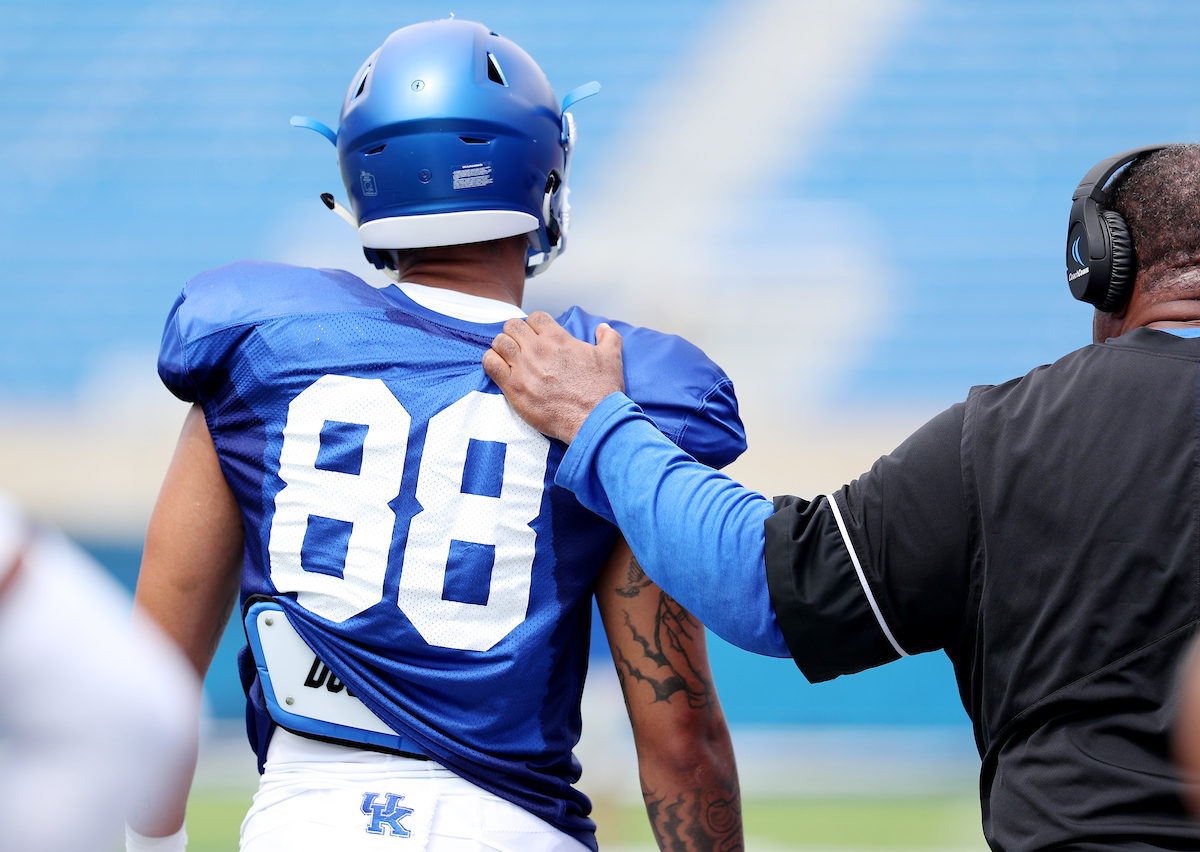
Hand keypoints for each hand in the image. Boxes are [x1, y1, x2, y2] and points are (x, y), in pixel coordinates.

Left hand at [483, 311, 623, 442]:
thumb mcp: (613, 357)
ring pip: (499, 342)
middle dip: (515, 333)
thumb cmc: (602, 390)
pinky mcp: (514, 388)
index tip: (537, 337)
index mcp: (558, 338)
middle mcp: (538, 349)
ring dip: (502, 347)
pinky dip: (491, 362)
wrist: (593, 420)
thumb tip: (603, 327)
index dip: (535, 325)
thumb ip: (608, 337)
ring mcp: (523, 368)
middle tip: (521, 347)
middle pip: (513, 326)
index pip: (535, 317)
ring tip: (509, 358)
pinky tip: (500, 369)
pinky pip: (490, 364)